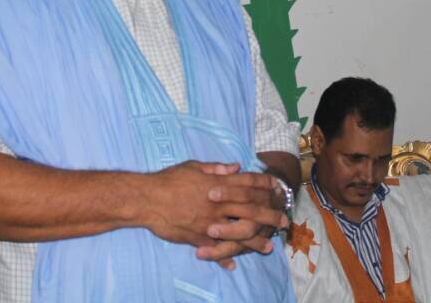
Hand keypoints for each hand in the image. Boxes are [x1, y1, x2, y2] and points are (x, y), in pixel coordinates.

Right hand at [143, 161, 285, 260]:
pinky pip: (215, 249)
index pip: (246, 183)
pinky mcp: (197, 237)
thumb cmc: (169, 179)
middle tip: (283, 221)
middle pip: (249, 209)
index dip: (263, 184)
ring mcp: (209, 222)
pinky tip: (233, 264)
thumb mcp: (193, 167)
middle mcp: (217, 203)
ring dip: (255, 241)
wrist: (147, 199)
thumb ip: (216, 168)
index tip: (277, 187)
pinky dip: (224, 257)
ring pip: (237, 233)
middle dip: (269, 215)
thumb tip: (235, 167)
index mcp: (217, 184)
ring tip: (268, 246)